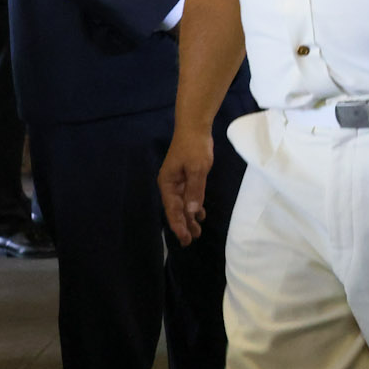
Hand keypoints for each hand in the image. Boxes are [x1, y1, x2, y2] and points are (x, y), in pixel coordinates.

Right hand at [159, 128, 214, 243]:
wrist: (194, 128)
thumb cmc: (194, 147)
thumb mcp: (197, 169)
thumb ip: (195, 190)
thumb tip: (191, 211)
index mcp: (168, 184)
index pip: (172, 209)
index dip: (178, 225)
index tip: (184, 238)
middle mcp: (170, 185)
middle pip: (176, 209)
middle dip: (183, 225)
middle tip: (191, 241)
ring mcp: (178, 182)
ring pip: (183, 205)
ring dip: (189, 218)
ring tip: (197, 232)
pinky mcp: (186, 178)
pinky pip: (189, 196)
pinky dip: (194, 206)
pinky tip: (200, 214)